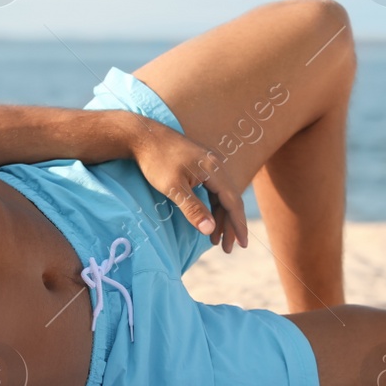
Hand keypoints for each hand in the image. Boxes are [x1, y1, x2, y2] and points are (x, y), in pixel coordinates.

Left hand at [129, 119, 249, 251]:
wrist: (143, 136)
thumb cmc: (156, 161)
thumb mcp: (173, 188)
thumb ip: (193, 209)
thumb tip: (210, 230)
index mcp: (214, 170)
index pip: (233, 202)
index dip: (238, 224)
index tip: (242, 244)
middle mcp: (216, 165)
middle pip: (230, 200)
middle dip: (231, 225)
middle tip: (228, 249)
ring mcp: (209, 164)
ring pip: (221, 196)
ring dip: (220, 218)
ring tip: (216, 240)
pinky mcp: (201, 165)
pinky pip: (213, 189)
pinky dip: (212, 206)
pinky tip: (208, 219)